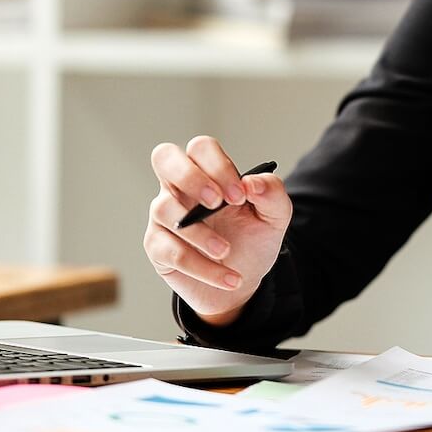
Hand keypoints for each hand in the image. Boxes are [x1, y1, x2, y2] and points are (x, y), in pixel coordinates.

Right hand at [143, 135, 290, 325]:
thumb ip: (272, 192)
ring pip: (165, 209)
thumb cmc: (252, 240)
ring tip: (226, 251)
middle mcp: (180, 188)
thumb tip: (252, 182)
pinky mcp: (157, 247)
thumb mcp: (274, 216)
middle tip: (216, 203)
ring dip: (199, 233)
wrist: (242, 283)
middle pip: (164, 157)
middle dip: (190, 177)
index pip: (201, 148)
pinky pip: (170, 252)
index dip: (218, 166)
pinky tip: (229, 278)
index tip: (239, 196)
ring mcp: (164, 216)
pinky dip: (202, 267)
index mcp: (208, 173)